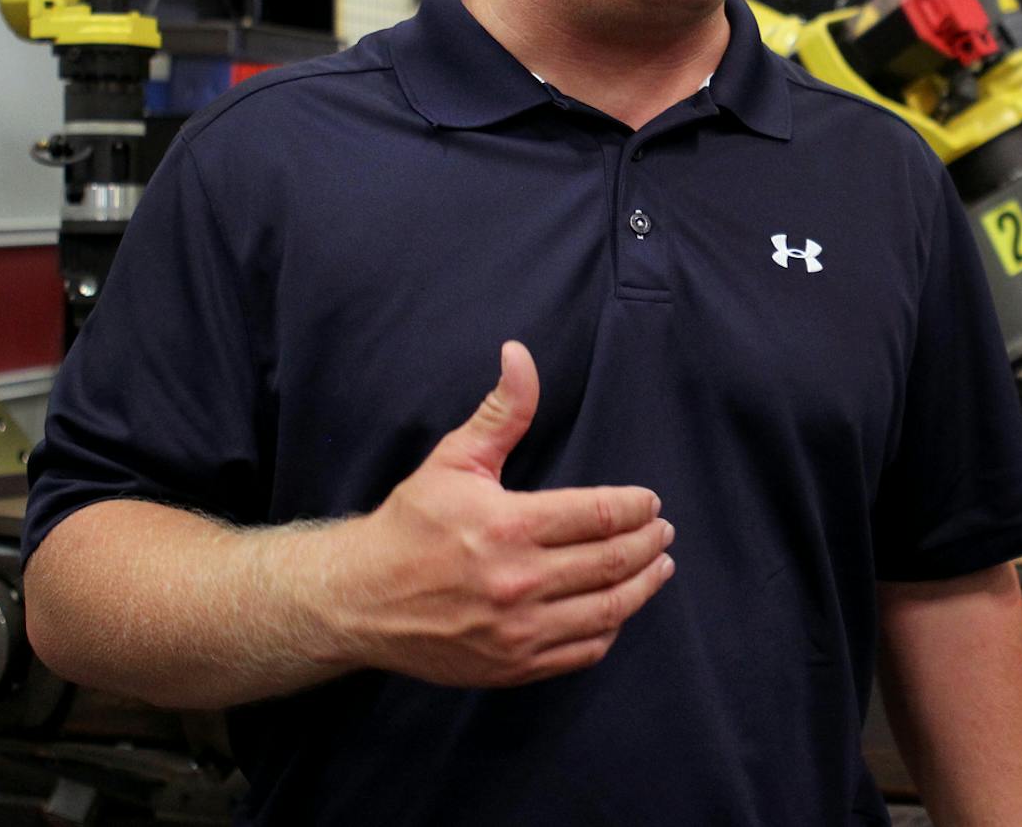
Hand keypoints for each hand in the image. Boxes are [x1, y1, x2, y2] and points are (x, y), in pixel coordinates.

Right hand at [324, 341, 674, 686]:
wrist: (357, 600)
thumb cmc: (410, 524)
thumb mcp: (454, 459)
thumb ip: (502, 410)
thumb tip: (521, 354)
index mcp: (509, 527)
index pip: (600, 515)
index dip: (636, 507)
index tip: (650, 502)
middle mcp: (518, 582)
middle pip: (613, 562)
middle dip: (650, 543)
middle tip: (664, 532)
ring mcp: (517, 631)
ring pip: (608, 610)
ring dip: (644, 586)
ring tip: (659, 566)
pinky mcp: (512, 667)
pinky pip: (583, 651)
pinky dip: (611, 628)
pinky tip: (620, 607)